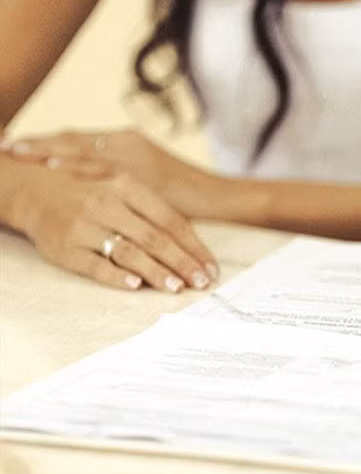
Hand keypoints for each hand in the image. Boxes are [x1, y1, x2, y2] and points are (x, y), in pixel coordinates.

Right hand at [8, 160, 217, 291]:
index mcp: (128, 186)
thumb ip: (155, 213)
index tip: (210, 267)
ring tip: (177, 287)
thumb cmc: (93, 193)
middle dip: (182, 262)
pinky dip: (116, 276)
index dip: (194, 246)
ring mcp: (85, 225)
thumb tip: (194, 248)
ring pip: (128, 252)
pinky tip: (135, 285)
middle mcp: (107, 204)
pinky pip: (94, 265)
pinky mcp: (65, 247)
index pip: (171, 220)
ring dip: (156, 272)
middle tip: (200, 282)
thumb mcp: (124, 190)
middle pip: (154, 238)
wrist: (36, 189)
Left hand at [9, 129, 213, 216]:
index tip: (17, 145)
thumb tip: (102, 192)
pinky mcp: (144, 172)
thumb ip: (126, 184)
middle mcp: (129, 145)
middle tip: (5, 145)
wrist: (224, 198)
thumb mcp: (153, 185)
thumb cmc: (192, 196)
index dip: (48, 143)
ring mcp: (136, 157)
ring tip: (16, 150)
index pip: (80, 141)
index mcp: (130, 145)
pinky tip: (55, 163)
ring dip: (47, 150)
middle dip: (38, 144)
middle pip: (74, 141)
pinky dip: (76, 163)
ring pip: (82, 149)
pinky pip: (103, 166)